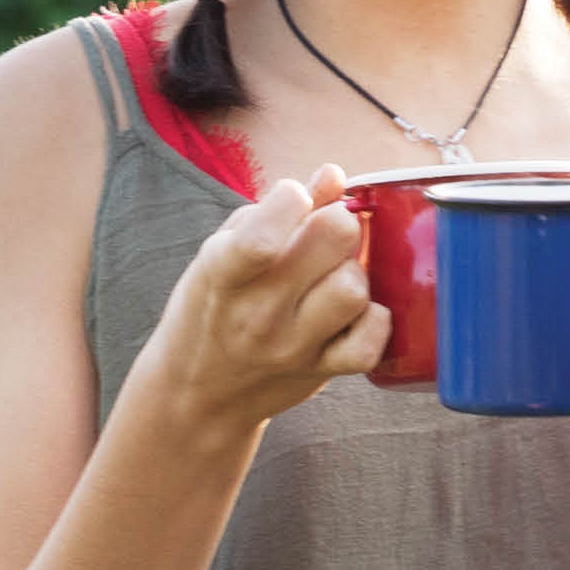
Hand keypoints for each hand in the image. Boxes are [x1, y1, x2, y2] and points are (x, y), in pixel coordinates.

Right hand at [144, 164, 388, 431]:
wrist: (196, 393)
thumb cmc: (213, 307)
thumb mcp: (224, 251)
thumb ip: (277, 211)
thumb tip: (334, 176)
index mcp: (223, 272)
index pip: (265, 233)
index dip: (293, 198)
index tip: (291, 201)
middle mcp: (258, 312)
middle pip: (336, 236)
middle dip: (336, 223)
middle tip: (322, 236)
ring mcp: (292, 346)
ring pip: (355, 287)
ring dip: (352, 272)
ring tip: (331, 277)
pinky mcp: (321, 372)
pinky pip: (372, 339)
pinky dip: (372, 319)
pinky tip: (351, 312)